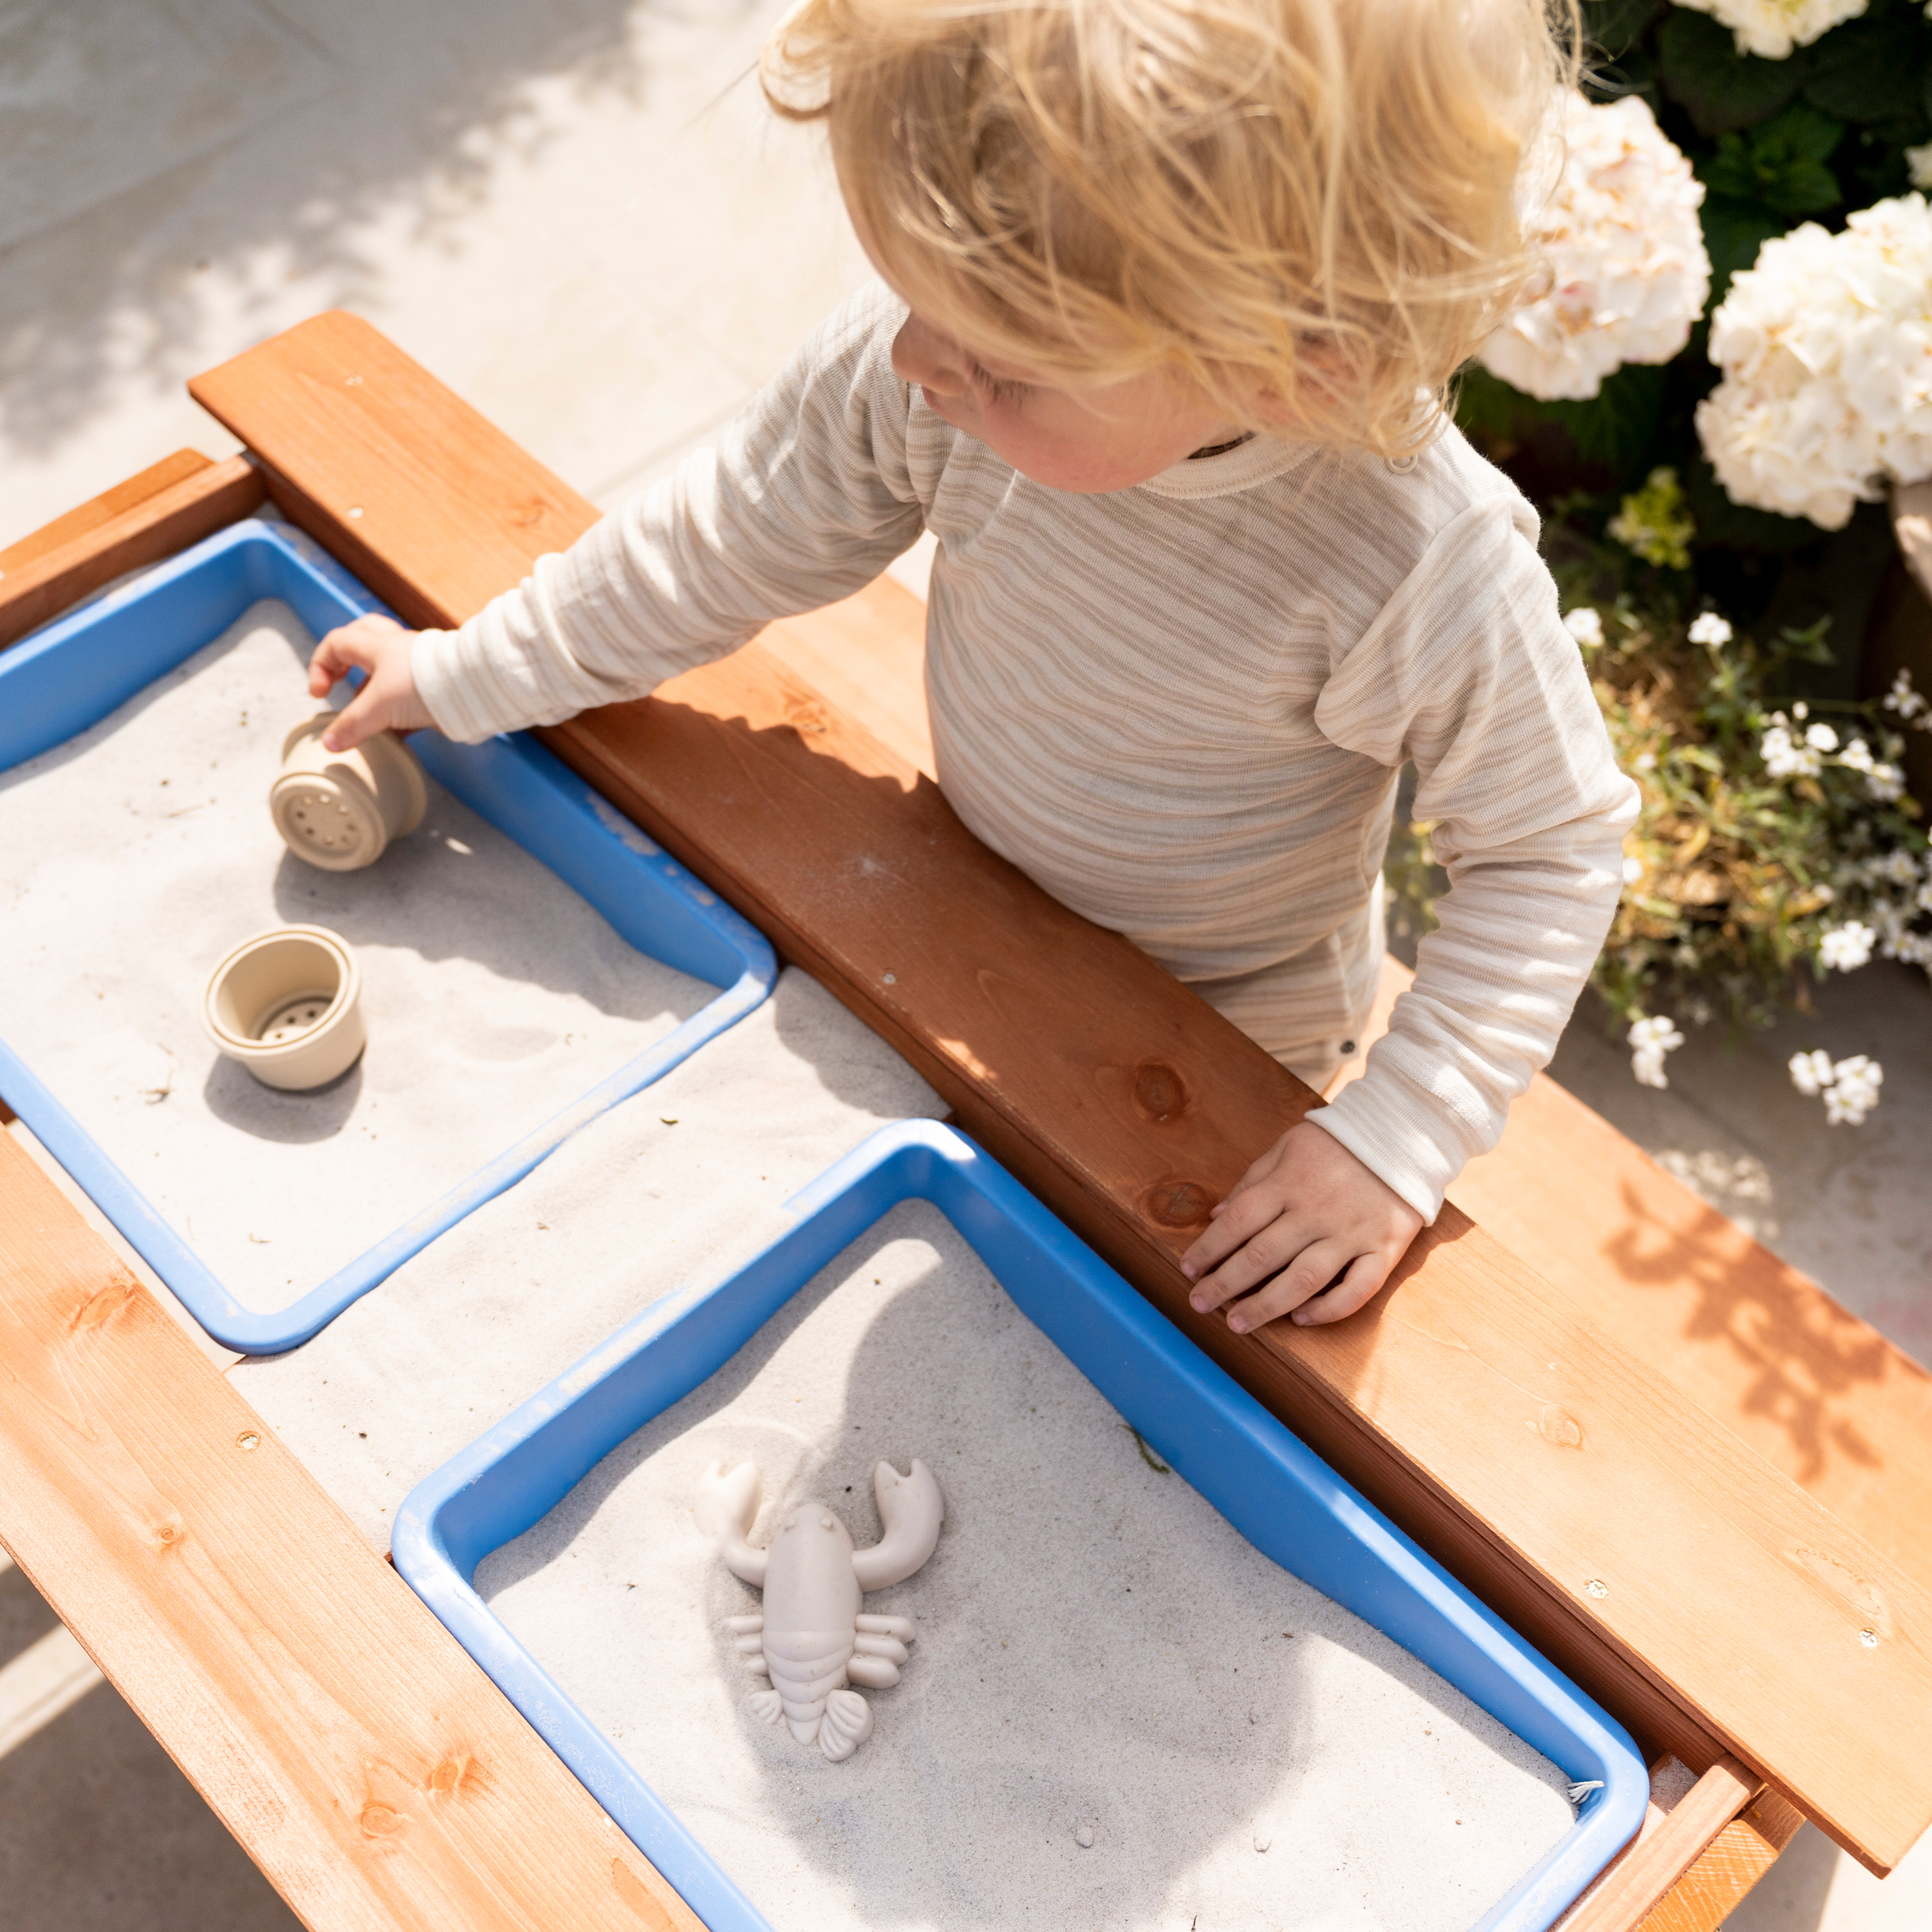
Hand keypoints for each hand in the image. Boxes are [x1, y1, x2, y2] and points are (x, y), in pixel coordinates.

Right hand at [307, 613, 432, 750]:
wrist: (473, 690)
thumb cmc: (425, 684)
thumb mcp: (379, 707)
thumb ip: (353, 725)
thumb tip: (331, 742)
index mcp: (379, 646)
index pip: (338, 643)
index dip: (320, 665)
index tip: (319, 694)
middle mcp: (399, 651)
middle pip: (363, 639)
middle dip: (345, 660)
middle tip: (337, 682)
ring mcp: (418, 668)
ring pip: (387, 674)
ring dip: (372, 695)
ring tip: (366, 722)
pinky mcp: (436, 688)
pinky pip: (409, 700)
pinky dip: (397, 717)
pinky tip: (394, 738)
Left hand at [1180, 1119, 1422, 1330]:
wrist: (1405, 1134)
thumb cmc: (1337, 1143)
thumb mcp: (1287, 1147)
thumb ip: (1252, 1181)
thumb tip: (1215, 1216)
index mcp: (1289, 1183)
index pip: (1238, 1221)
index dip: (1209, 1248)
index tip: (1188, 1269)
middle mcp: (1316, 1211)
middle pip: (1263, 1255)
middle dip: (1225, 1283)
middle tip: (1200, 1305)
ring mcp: (1352, 1233)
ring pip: (1303, 1278)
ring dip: (1266, 1305)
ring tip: (1236, 1324)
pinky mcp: (1384, 1249)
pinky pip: (1357, 1288)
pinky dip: (1330, 1309)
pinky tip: (1301, 1319)